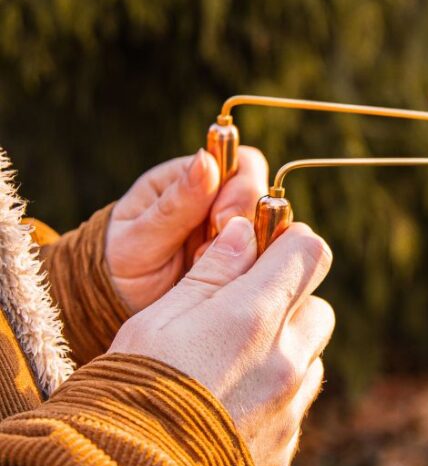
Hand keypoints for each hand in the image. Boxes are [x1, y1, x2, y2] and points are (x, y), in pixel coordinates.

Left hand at [106, 147, 268, 313]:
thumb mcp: (140, 236)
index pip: (241, 164)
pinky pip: (267, 260)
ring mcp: (237, 233)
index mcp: (193, 180)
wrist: (117, 305)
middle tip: (212, 251)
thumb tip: (206, 160)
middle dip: (245, 224)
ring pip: (271, 231)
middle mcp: (222, 202)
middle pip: (263, 197)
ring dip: (247, 251)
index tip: (219, 220)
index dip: (242, 188)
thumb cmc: (120, 263)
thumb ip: (175, 204)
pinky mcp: (245, 262)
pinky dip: (251, 272)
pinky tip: (223, 283)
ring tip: (207, 270)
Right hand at [109, 217, 334, 465]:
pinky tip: (230, 405)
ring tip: (230, 366)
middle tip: (240, 314)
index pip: (309, 253)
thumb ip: (210, 273)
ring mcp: (289, 406)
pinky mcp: (285, 444)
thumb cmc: (127, 393)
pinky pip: (296, 404)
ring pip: (311, 357)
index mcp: (252, 318)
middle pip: (317, 306)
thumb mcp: (156, 320)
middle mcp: (284, 361)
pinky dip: (276, 395)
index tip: (267, 247)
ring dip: (285, 351)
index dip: (290, 243)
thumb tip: (243, 232)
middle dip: (288, 302)